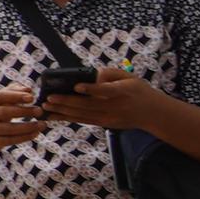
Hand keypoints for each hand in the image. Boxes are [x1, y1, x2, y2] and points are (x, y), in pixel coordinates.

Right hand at [0, 85, 46, 151]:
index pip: (1, 96)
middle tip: (40, 111)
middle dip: (24, 111)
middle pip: (5, 112)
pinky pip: (11, 140)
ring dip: (28, 126)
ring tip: (42, 124)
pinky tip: (36, 133)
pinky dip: (25, 137)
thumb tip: (28, 89)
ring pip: (9, 128)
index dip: (16, 96)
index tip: (32, 97)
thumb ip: (12, 92)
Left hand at [40, 68, 158, 131]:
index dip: (91, 89)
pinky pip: (84, 120)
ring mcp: (109, 117)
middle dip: (67, 102)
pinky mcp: (105, 124)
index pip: (106, 90)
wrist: (153, 113)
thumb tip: (92, 75)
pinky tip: (54, 115)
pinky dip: (68, 118)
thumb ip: (110, 74)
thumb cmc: (138, 90)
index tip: (76, 86)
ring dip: (63, 112)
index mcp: (123, 91)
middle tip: (49, 98)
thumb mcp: (129, 77)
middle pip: (88, 105)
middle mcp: (115, 106)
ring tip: (46, 107)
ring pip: (83, 115)